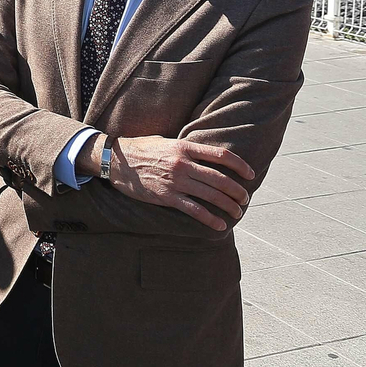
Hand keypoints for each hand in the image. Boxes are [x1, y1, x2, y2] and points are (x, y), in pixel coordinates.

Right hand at [102, 136, 255, 230]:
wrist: (115, 160)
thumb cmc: (141, 148)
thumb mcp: (165, 141)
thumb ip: (186, 149)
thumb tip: (205, 156)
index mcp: (184, 147)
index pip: (221, 155)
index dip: (240, 165)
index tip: (250, 174)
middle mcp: (182, 164)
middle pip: (220, 179)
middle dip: (237, 191)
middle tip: (244, 198)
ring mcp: (175, 181)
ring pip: (211, 196)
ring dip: (228, 206)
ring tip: (237, 212)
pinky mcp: (166, 196)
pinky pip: (194, 210)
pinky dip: (210, 219)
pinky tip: (219, 225)